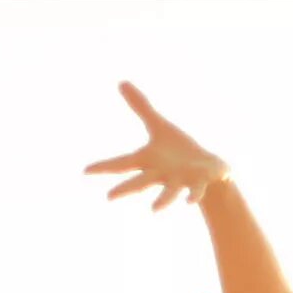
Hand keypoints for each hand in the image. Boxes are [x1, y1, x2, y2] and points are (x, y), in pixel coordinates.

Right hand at [84, 81, 228, 210]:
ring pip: (169, 192)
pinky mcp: (200, 182)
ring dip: (162, 200)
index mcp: (149, 161)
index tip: (85, 171)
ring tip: (154, 210)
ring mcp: (180, 180)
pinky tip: (189, 202)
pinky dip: (193, 194)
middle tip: (109, 196)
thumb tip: (121, 82)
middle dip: (125, 189)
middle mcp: (162, 174)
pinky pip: (196, 191)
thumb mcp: (159, 125)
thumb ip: (140, 106)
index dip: (104, 167)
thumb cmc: (179, 150)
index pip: (122, 163)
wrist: (207, 170)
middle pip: (141, 182)